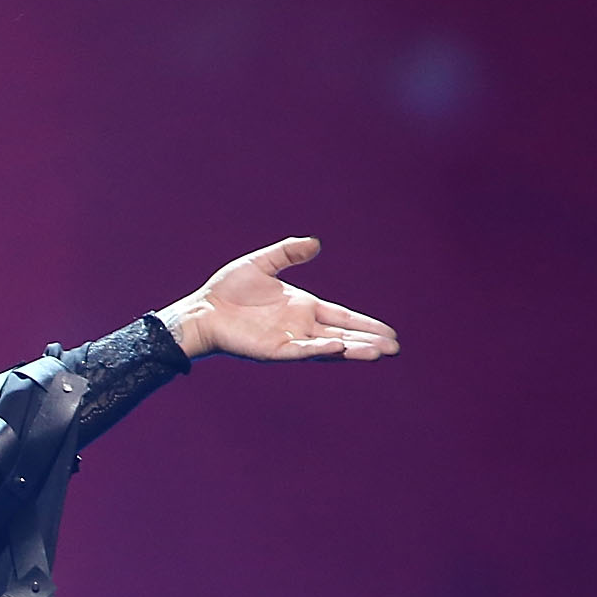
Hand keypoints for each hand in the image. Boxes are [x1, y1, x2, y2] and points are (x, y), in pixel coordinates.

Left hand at [158, 236, 398, 362]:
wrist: (201, 310)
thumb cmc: (227, 290)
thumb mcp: (262, 263)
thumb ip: (287, 253)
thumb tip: (315, 243)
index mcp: (302, 307)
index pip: (342, 317)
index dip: (365, 324)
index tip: (389, 332)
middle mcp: (300, 326)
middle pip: (343, 334)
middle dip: (368, 341)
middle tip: (395, 348)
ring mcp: (288, 340)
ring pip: (329, 347)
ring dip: (353, 350)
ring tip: (379, 353)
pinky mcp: (273, 351)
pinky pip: (302, 351)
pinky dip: (321, 349)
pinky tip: (340, 347)